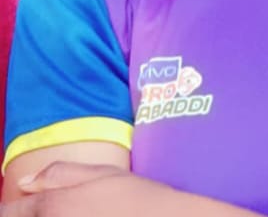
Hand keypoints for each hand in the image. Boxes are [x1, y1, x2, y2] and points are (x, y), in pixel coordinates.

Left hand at [1, 161, 175, 216]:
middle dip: (28, 215)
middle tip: (53, 207)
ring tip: (75, 212)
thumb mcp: (103, 173)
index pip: (12, 212)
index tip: (18, 208)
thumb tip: (25, 181)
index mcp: (55, 204)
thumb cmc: (137, 197)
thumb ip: (61, 173)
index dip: (11, 210)